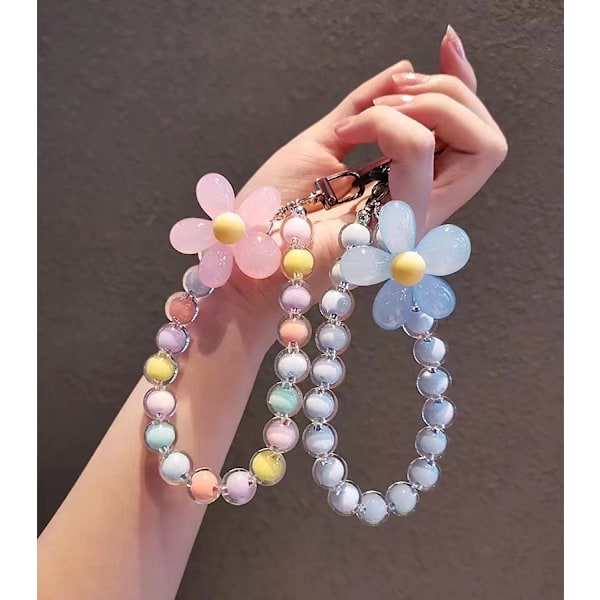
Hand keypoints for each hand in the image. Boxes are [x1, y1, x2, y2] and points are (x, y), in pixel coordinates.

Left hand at [223, 27, 506, 330]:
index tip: (446, 43)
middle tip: (392, 96)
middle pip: (488, 141)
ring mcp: (414, 219)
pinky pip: (419, 153)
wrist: (246, 254)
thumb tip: (403, 70)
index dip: (465, 85)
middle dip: (449, 93)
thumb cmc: (275, 209)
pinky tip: (348, 134)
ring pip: (477, 145)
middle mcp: (421, 204)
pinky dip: (384, 123)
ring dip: (424, 105)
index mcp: (408, 186)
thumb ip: (365, 108)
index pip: (466, 136)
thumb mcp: (323, 141)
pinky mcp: (395, 225)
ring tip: (364, 118)